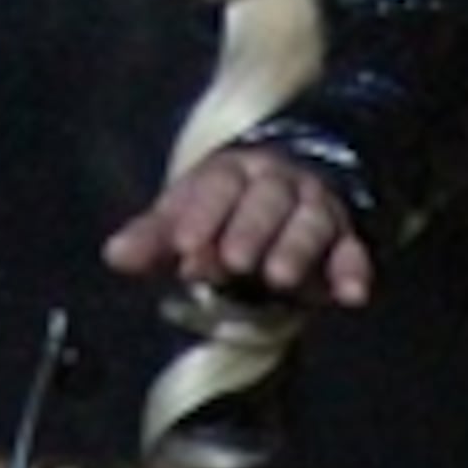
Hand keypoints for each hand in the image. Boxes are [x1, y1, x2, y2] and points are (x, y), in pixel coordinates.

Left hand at [101, 145, 375, 310]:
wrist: (293, 185)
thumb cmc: (227, 209)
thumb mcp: (187, 216)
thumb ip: (153, 238)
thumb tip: (114, 255)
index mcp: (233, 172)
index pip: (218, 185)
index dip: (202, 213)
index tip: (184, 244)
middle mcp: (278, 183)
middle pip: (267, 199)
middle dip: (250, 228)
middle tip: (233, 260)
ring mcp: (314, 209)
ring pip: (309, 222)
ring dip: (296, 247)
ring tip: (280, 277)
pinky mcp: (345, 239)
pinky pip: (353, 252)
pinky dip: (354, 271)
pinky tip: (350, 295)